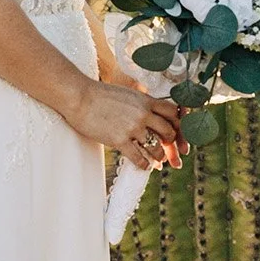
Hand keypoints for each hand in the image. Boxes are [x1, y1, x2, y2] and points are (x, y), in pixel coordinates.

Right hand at [65, 80, 184, 169]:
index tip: (179, 134)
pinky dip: (144, 164)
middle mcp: (143, 114)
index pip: (173, 113)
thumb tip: (151, 110)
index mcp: (146, 100)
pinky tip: (145, 167)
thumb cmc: (101, 95)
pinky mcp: (119, 140)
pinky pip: (138, 157)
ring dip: (159, 156)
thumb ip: (142, 102)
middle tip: (172, 152)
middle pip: (169, 131)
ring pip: (156, 147)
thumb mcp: (128, 93)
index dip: (179, 125)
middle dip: (172, 144)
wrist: (80, 97)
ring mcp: (132, 127)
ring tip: (158, 161)